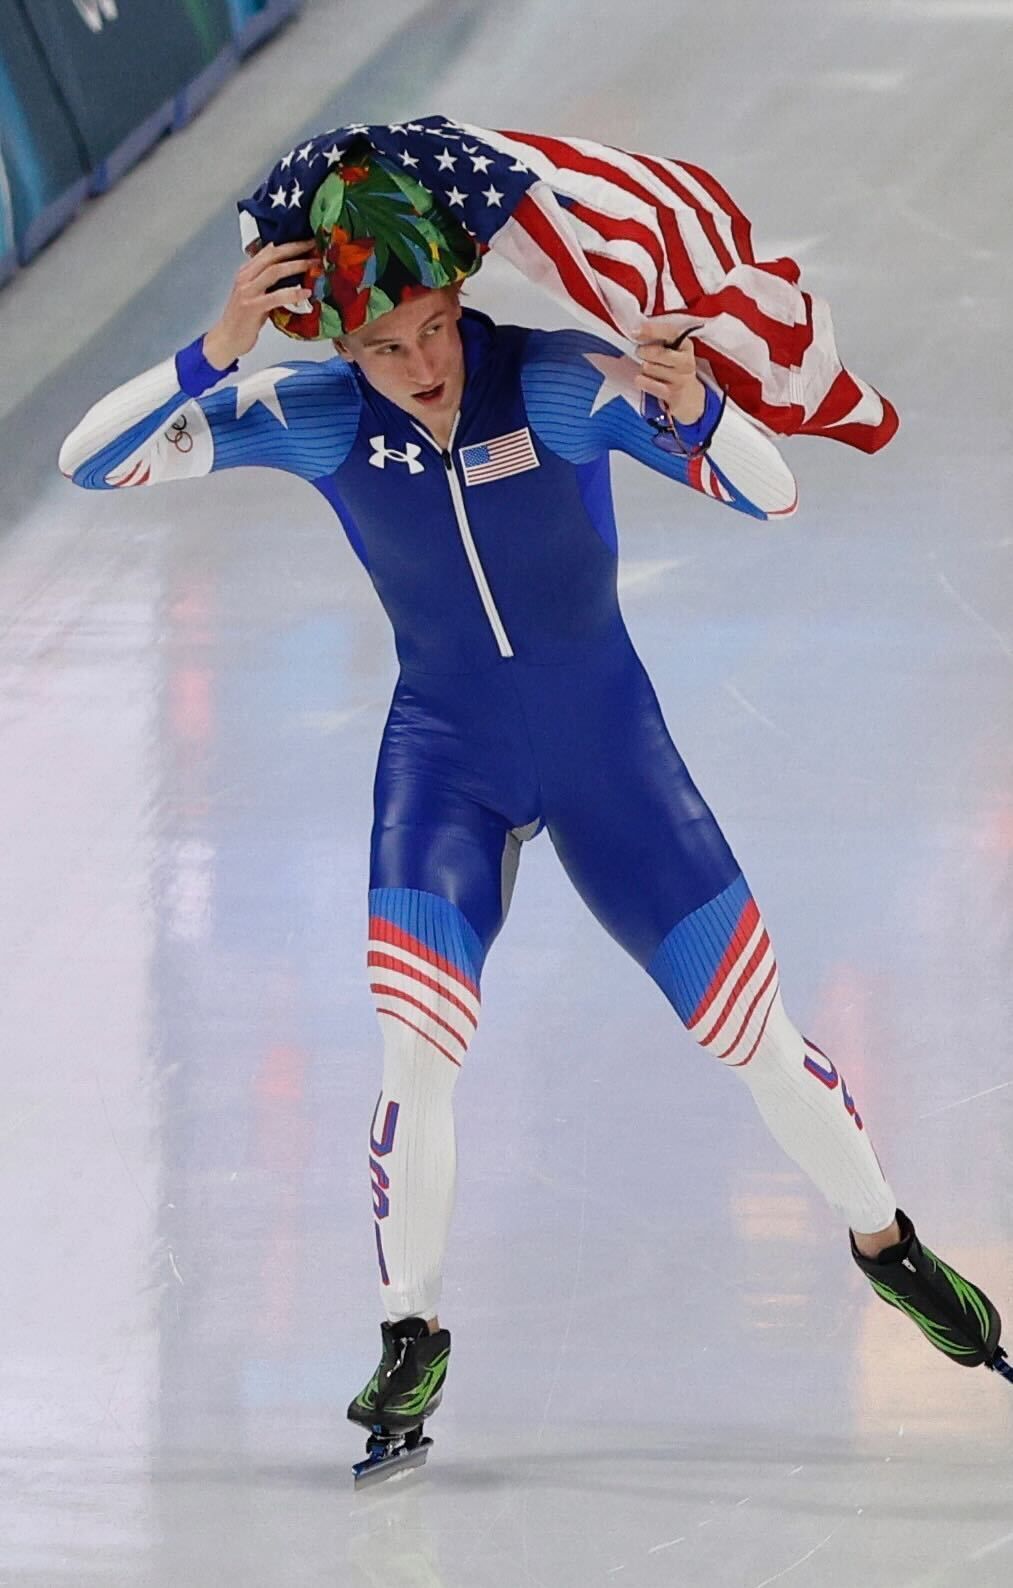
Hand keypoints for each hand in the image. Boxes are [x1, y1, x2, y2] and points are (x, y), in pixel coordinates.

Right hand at [203, 241, 317, 368]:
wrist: (226, 340)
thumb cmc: (243, 319)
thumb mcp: (255, 294)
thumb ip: (267, 281)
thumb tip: (286, 269)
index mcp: (246, 272)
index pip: (268, 251)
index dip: (289, 244)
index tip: (307, 240)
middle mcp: (245, 278)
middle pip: (272, 256)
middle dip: (295, 248)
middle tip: (314, 245)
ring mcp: (248, 292)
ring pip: (274, 271)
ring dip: (297, 266)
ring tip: (314, 264)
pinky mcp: (252, 308)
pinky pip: (276, 297)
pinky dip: (293, 293)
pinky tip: (306, 293)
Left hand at [634, 319, 705, 423]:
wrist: (688, 395)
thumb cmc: (674, 367)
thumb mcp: (673, 350)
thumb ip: (658, 339)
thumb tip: (635, 332)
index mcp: (686, 345)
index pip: (669, 333)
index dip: (651, 330)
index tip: (635, 331)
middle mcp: (686, 361)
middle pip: (657, 352)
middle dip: (643, 351)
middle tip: (640, 352)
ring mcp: (680, 378)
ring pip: (649, 367)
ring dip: (644, 368)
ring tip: (649, 369)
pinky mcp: (672, 393)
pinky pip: (647, 383)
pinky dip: (641, 380)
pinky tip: (644, 380)